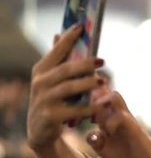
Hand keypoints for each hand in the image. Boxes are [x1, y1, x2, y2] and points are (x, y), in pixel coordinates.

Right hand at [27, 24, 104, 150]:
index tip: (81, 26)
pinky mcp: (51, 116)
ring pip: (70, 88)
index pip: (56, 51)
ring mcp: (44, 100)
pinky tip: (104, 104)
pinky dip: (91, 107)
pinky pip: (75, 110)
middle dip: (84, 64)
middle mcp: (40, 83)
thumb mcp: (51, 79)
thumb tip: (60, 33)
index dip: (68, 38)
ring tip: (103, 81)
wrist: (40, 131)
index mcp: (41, 70)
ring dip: (88, 84)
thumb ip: (58, 59)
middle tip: (102, 61)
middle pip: (65, 70)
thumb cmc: (51, 99)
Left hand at [86, 91, 150, 157]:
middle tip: (81, 118)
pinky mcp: (133, 125)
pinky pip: (120, 117)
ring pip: (113, 96)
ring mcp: (126, 116)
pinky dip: (110, 123)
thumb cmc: (126, 153)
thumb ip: (94, 140)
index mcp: (107, 115)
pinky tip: (106, 133)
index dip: (80, 100)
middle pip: (101, 89)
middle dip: (87, 99)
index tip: (72, 119)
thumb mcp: (103, 148)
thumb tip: (90, 133)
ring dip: (100, 105)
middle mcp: (116, 112)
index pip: (93, 95)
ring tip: (94, 121)